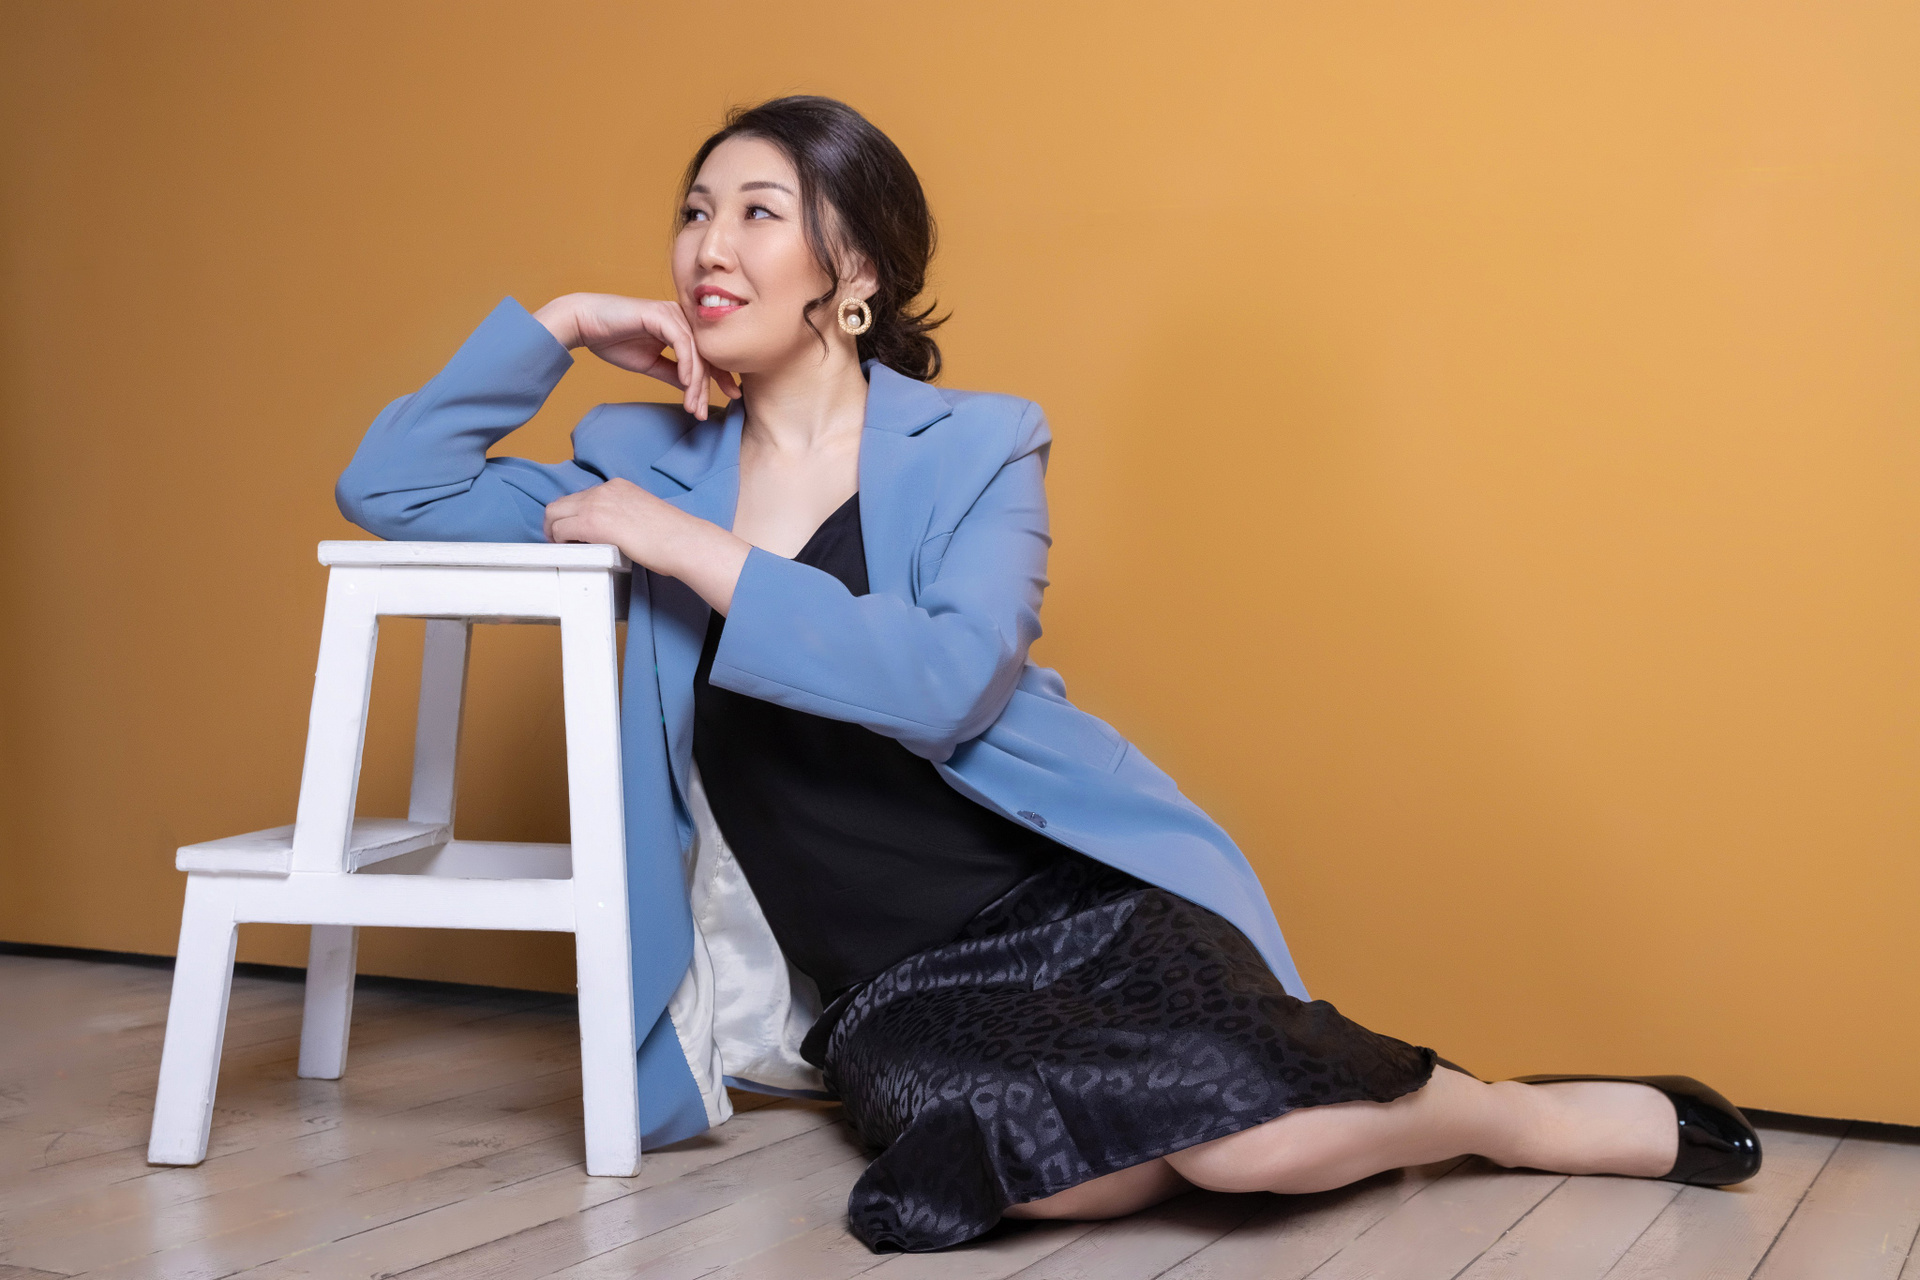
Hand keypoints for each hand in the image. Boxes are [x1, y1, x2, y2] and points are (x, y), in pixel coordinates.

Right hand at [533, 293, 741, 419]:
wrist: (584, 324)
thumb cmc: (613, 340)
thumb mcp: (650, 364)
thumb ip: (674, 373)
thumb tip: (694, 388)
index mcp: (680, 326)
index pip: (706, 354)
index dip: (720, 376)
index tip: (730, 397)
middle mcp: (680, 317)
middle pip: (705, 354)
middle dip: (710, 386)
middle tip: (704, 412)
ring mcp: (672, 314)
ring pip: (696, 352)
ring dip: (695, 382)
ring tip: (693, 406)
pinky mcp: (660, 315)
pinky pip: (682, 343)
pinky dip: (686, 365)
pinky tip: (686, 384)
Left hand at [543, 479, 750, 611]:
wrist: (681, 540)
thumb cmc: (671, 535)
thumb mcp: (642, 513)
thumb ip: (622, 515)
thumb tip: (611, 531)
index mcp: (617, 486)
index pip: (581, 496)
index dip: (573, 514)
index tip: (574, 530)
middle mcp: (603, 490)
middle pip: (561, 502)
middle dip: (556, 522)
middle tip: (561, 540)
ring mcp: (596, 504)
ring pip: (554, 514)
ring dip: (554, 531)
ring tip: (563, 547)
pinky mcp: (591, 522)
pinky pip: (560, 529)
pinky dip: (559, 540)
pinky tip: (569, 550)